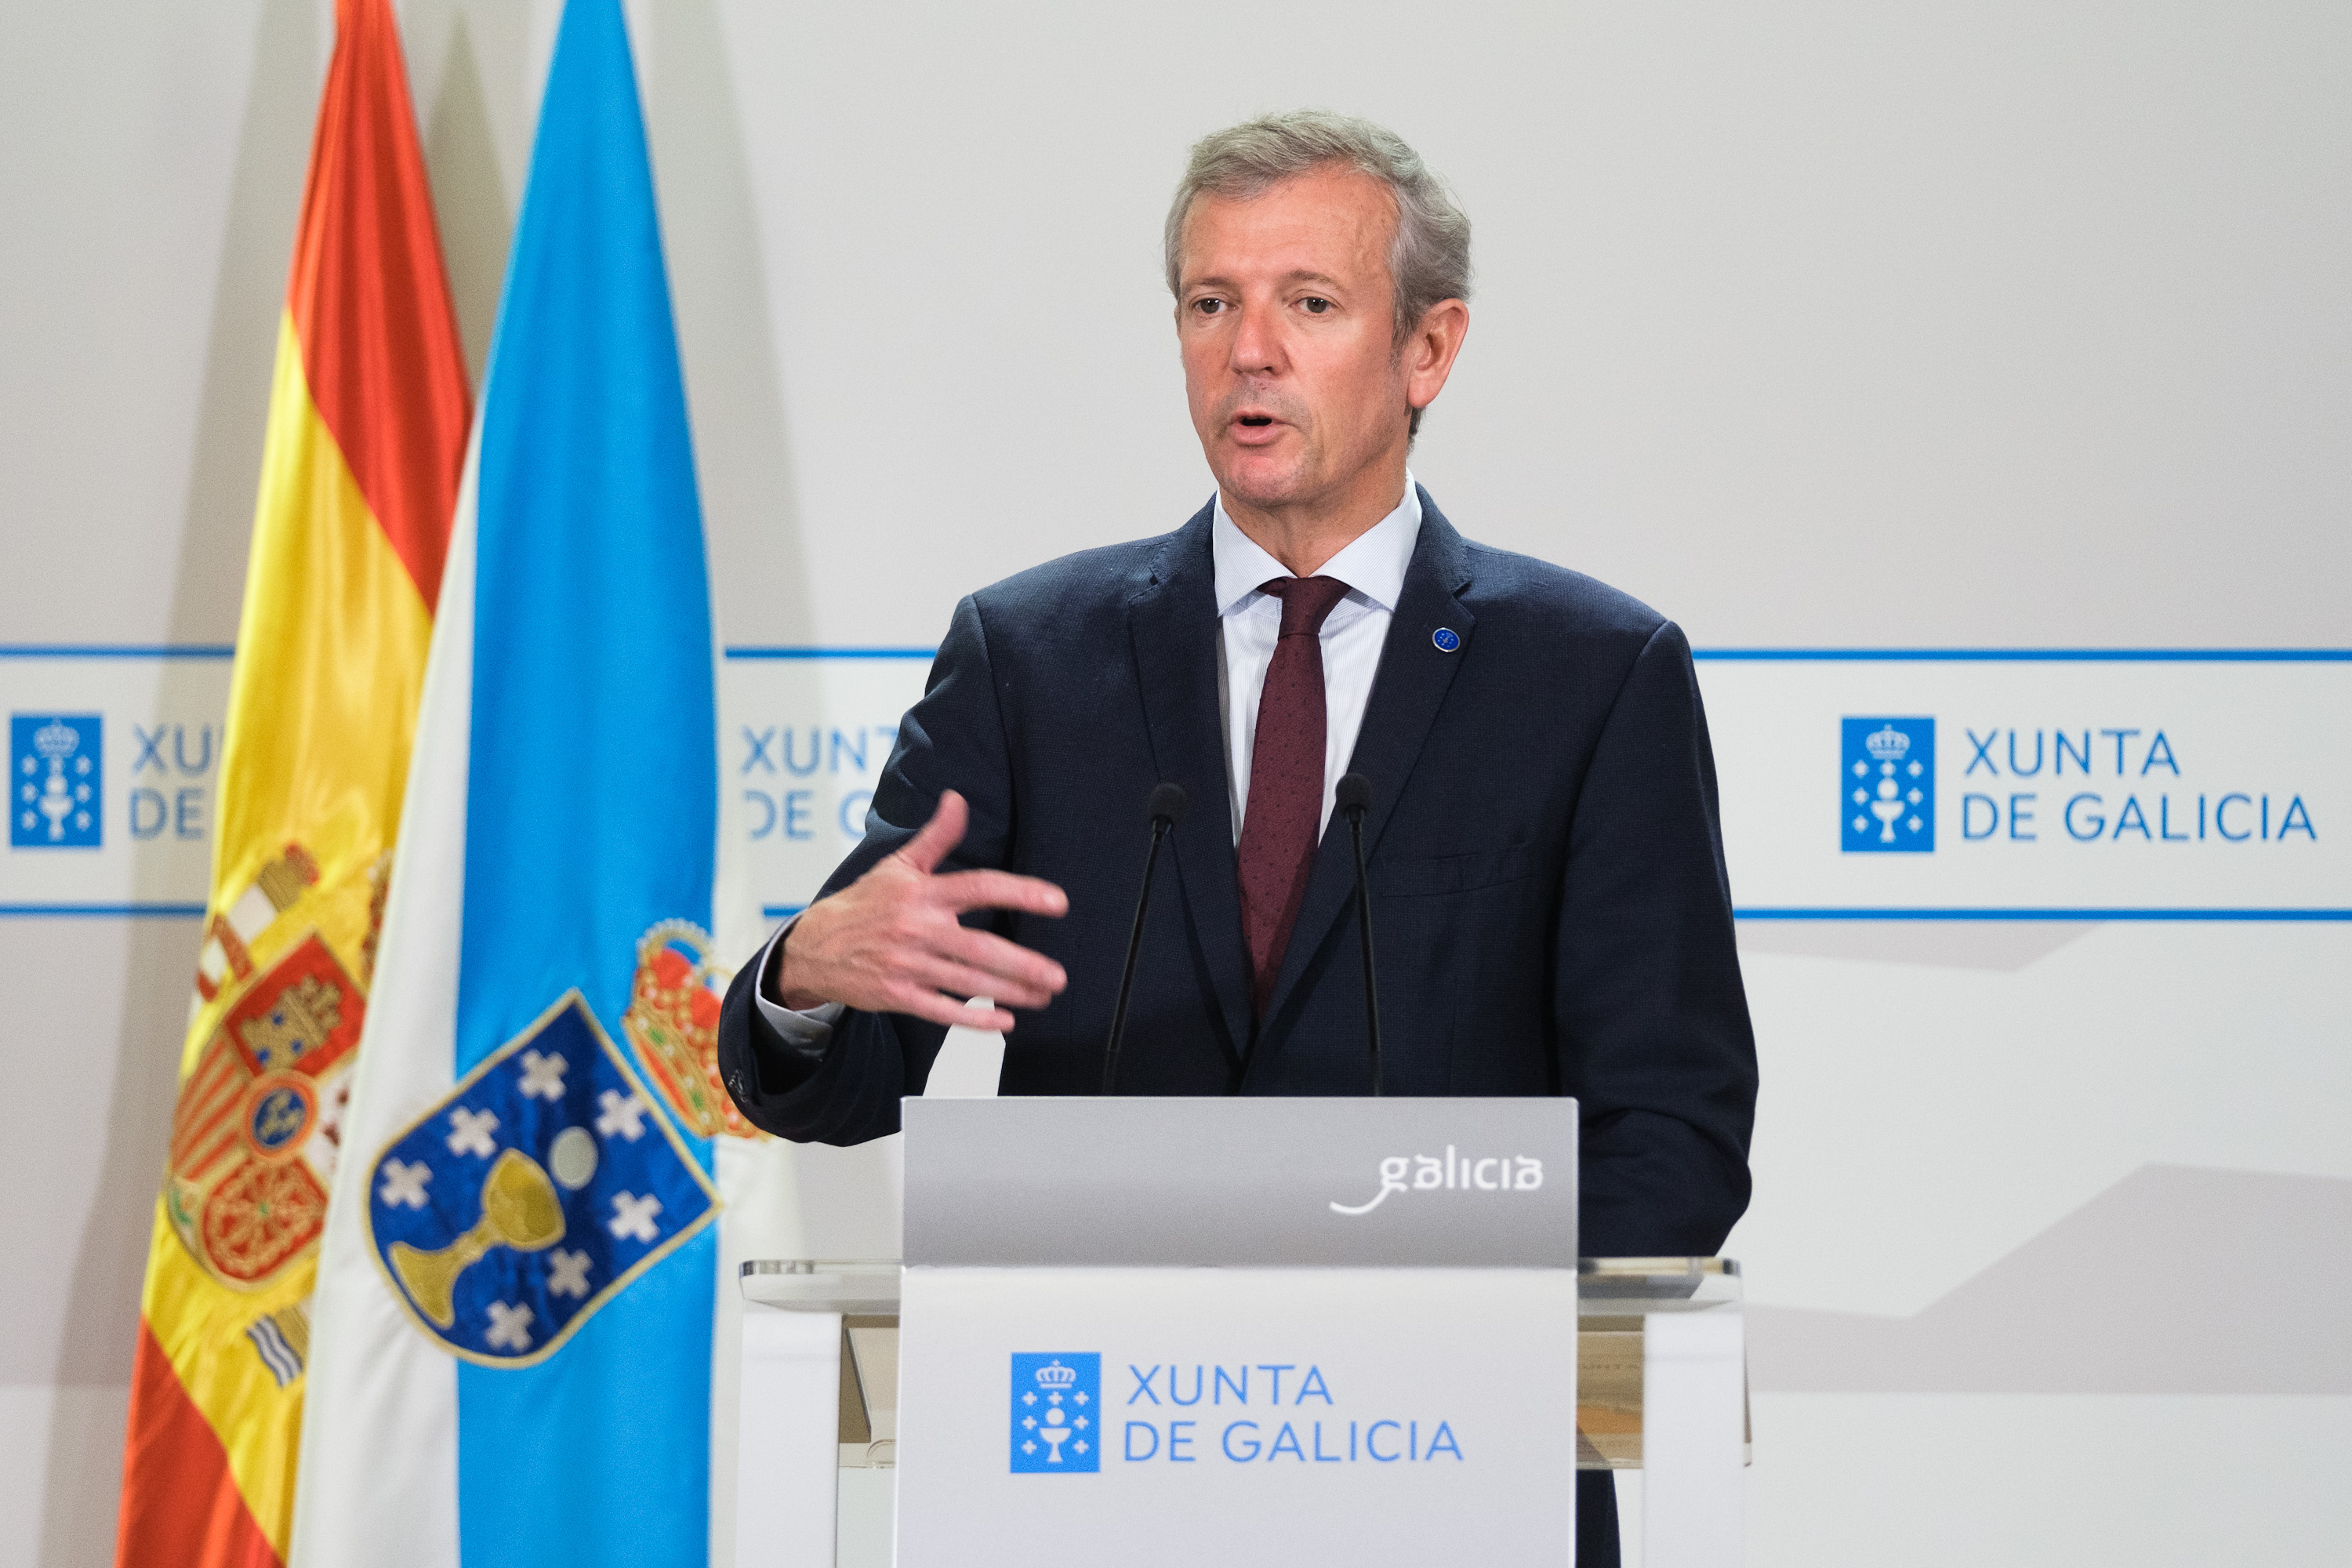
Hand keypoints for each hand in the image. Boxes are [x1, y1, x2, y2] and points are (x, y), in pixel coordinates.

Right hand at [771, 790, 1068, 1031]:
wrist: (814, 947)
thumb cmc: (864, 903)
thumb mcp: (899, 865)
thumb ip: (936, 836)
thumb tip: (958, 799)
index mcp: (923, 893)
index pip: (979, 887)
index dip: (1020, 893)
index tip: (1057, 902)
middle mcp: (917, 928)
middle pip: (979, 947)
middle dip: (1023, 964)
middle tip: (1057, 975)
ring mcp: (907, 964)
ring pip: (967, 981)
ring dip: (1010, 992)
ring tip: (1043, 995)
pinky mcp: (897, 994)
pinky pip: (942, 1009)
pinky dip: (974, 1019)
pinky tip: (1005, 1022)